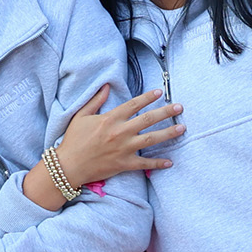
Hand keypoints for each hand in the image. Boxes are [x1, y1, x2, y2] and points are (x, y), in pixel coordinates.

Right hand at [53, 85, 180, 187]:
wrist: (69, 166)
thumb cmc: (73, 140)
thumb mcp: (81, 116)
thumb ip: (95, 100)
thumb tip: (107, 86)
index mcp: (110, 119)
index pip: (133, 105)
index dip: (148, 97)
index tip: (160, 92)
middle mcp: (120, 132)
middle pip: (147, 120)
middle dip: (165, 112)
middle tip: (179, 108)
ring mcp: (123, 149)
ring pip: (151, 139)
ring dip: (168, 133)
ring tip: (182, 128)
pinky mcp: (124, 164)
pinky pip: (144, 164)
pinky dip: (157, 163)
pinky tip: (170, 161)